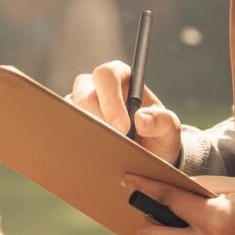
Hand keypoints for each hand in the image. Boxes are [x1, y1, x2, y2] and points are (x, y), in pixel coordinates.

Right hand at [66, 60, 180, 165]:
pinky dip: (75, 144)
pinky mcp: (72, 125)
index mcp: (120, 78)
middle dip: (96, 119)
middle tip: (112, 143)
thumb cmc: (158, 137)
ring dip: (85, 133)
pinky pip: (65, 130)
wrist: (148, 158)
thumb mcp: (169, 130)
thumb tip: (142, 119)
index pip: (106, 76)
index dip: (111, 100)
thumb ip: (163, 122)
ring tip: (102, 153)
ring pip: (71, 112)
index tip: (123, 127)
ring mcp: (80, 107)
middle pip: (83, 94)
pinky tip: (90, 159)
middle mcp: (96, 88)